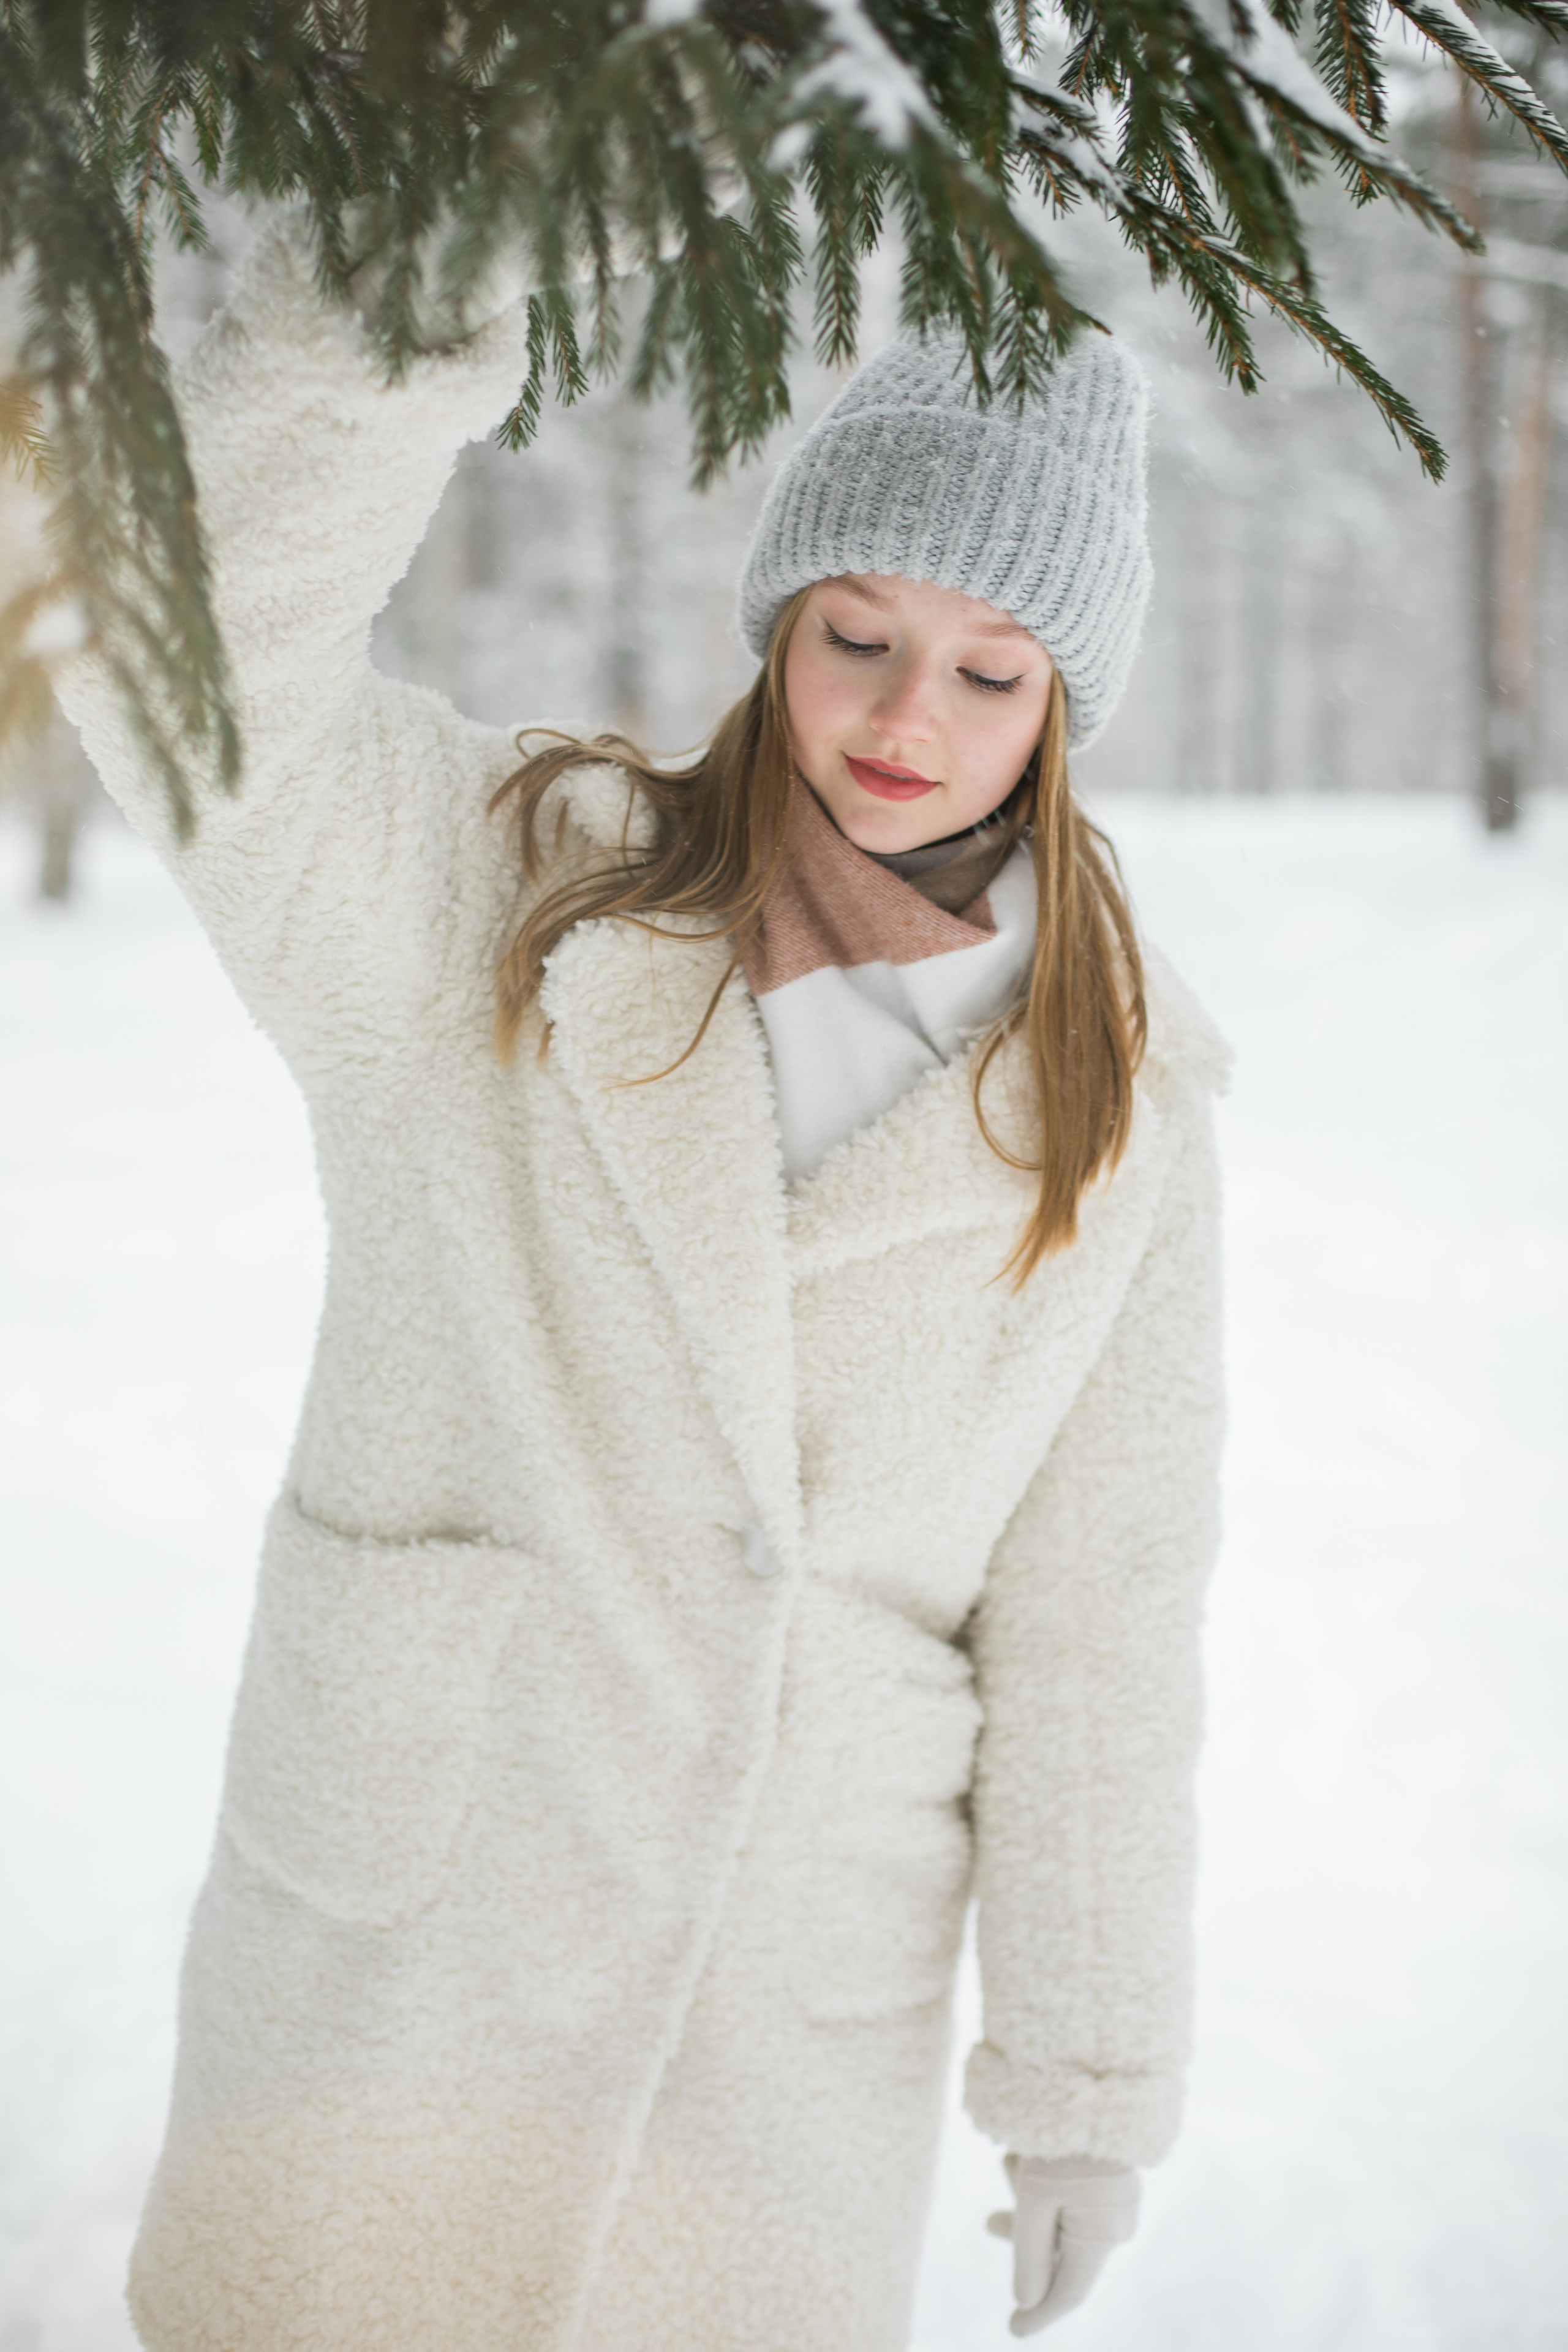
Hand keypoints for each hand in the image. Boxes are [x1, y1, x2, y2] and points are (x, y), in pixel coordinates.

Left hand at [987, 2153, 1140, 2335]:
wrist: (1095, 2080)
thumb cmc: (1061, 2141)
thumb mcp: (1035, 2200)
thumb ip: (1030, 2256)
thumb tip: (1026, 2300)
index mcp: (1102, 2238)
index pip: (1067, 2294)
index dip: (1038, 2314)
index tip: (1013, 2331)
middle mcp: (1116, 2225)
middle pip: (1059, 2249)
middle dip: (1023, 2234)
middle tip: (990, 2222)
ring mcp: (1117, 2200)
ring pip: (1060, 2216)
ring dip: (1031, 2196)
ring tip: (1014, 2156)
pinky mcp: (1113, 2175)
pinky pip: (1071, 2194)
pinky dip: (1045, 2181)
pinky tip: (1028, 2151)